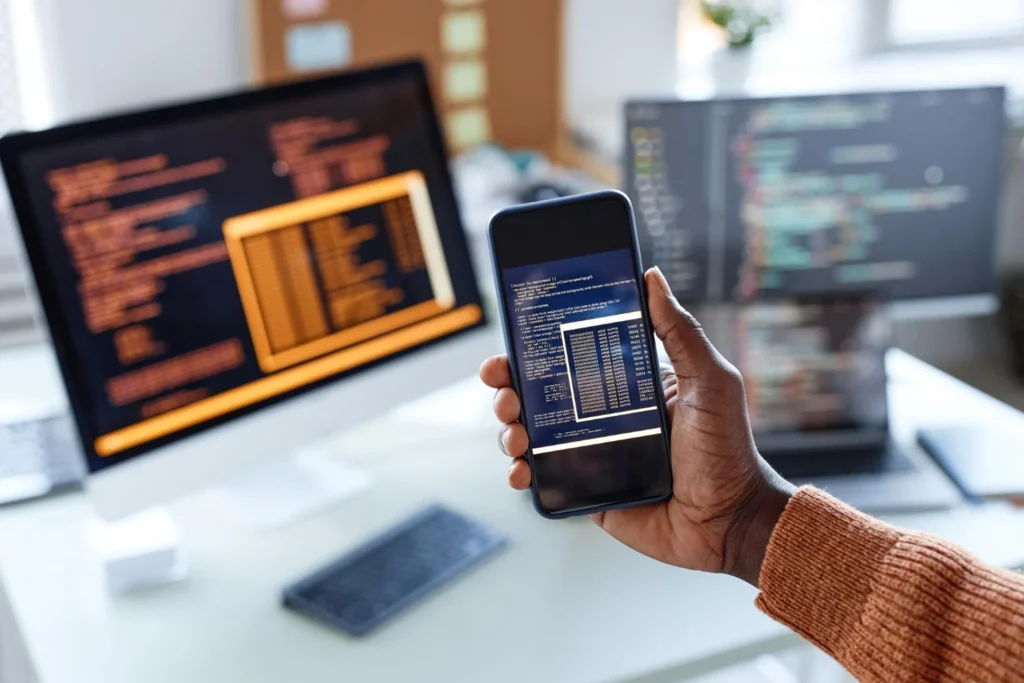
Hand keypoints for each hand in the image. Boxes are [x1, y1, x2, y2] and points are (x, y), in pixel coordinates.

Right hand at [480, 267, 793, 585]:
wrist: (730, 521)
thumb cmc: (728, 448)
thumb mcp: (709, 381)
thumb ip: (680, 332)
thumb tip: (651, 279)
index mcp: (626, 384)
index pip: (570, 356)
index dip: (535, 348)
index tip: (514, 340)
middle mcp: (603, 415)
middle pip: (539, 394)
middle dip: (509, 388)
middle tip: (505, 391)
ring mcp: (591, 454)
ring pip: (531, 434)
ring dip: (509, 429)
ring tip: (514, 434)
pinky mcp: (586, 491)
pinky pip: (543, 479)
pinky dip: (520, 474)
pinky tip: (520, 472)